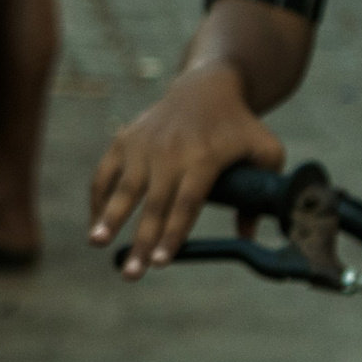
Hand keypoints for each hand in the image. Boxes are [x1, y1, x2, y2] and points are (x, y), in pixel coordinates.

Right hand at [88, 61, 284, 278]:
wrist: (205, 88)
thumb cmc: (240, 126)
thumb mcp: (266, 152)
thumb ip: (261, 193)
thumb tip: (246, 235)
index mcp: (205, 157)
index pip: (187, 203)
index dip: (173, 234)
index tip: (163, 262)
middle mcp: (170, 152)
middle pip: (153, 204)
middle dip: (141, 240)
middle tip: (132, 273)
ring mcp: (143, 146)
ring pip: (123, 189)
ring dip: (108, 219)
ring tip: (97, 243)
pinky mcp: (124, 141)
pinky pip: (105, 174)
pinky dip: (97, 200)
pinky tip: (95, 224)